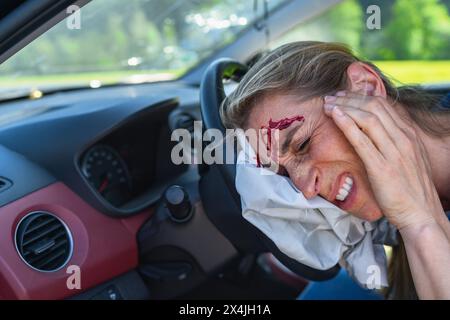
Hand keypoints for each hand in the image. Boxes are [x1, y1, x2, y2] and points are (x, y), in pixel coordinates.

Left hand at [323, 91, 443, 229]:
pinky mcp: (382, 168)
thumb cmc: (410, 189)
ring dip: (344, 107)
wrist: (421, 214)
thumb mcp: (407, 158)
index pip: (383, 105)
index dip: (360, 97)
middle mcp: (403, 139)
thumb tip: (375, 132)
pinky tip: (335, 116)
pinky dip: (347, 124)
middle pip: (374, 106)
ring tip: (328, 104)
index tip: (343, 96)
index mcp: (409, 135)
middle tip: (330, 98)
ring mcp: (393, 152)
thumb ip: (394, 142)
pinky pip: (362, 140)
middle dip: (349, 98)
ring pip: (368, 118)